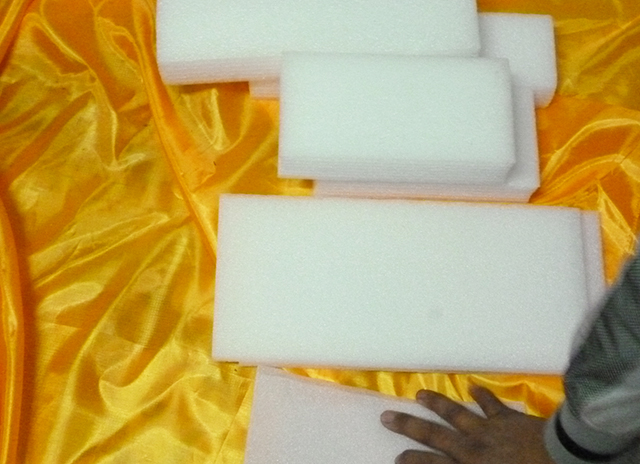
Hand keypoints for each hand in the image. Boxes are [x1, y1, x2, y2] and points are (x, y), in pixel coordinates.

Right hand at [380, 385, 555, 463]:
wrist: (564, 459)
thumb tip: (458, 463)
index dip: (413, 460)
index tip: (396, 457)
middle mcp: (473, 447)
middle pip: (434, 435)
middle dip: (409, 426)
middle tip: (387, 416)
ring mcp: (490, 431)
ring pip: (456, 414)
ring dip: (437, 404)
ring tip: (419, 394)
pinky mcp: (509, 420)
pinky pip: (492, 405)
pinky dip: (481, 395)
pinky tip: (471, 385)